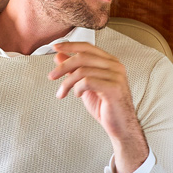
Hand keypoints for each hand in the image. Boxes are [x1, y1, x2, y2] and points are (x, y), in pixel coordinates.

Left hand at [48, 41, 147, 172]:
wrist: (121, 127)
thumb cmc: (105, 107)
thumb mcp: (86, 86)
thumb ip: (74, 70)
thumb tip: (59, 56)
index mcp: (110, 62)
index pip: (88, 47)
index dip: (70, 45)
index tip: (55, 47)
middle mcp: (115, 65)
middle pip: (83, 57)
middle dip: (63, 66)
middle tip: (51, 76)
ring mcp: (116, 76)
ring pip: (83, 70)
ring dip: (67, 82)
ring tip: (61, 93)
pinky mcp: (113, 88)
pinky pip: (87, 81)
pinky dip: (77, 88)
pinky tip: (77, 95)